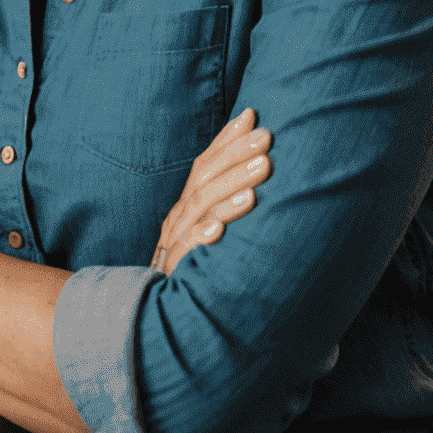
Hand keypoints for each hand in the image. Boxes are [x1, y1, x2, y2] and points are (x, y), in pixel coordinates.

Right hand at [149, 107, 272, 274]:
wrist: (165, 316)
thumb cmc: (198, 268)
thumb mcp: (211, 231)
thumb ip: (228, 204)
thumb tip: (263, 171)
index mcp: (188, 205)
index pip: (205, 163)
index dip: (226, 138)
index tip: (252, 115)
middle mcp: (180, 217)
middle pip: (205, 178)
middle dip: (236, 154)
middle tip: (267, 137)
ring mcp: (175, 241)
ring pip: (201, 206)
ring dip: (232, 186)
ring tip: (261, 170)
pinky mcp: (175, 269)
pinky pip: (186, 249)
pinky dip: (201, 236)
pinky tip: (220, 230)